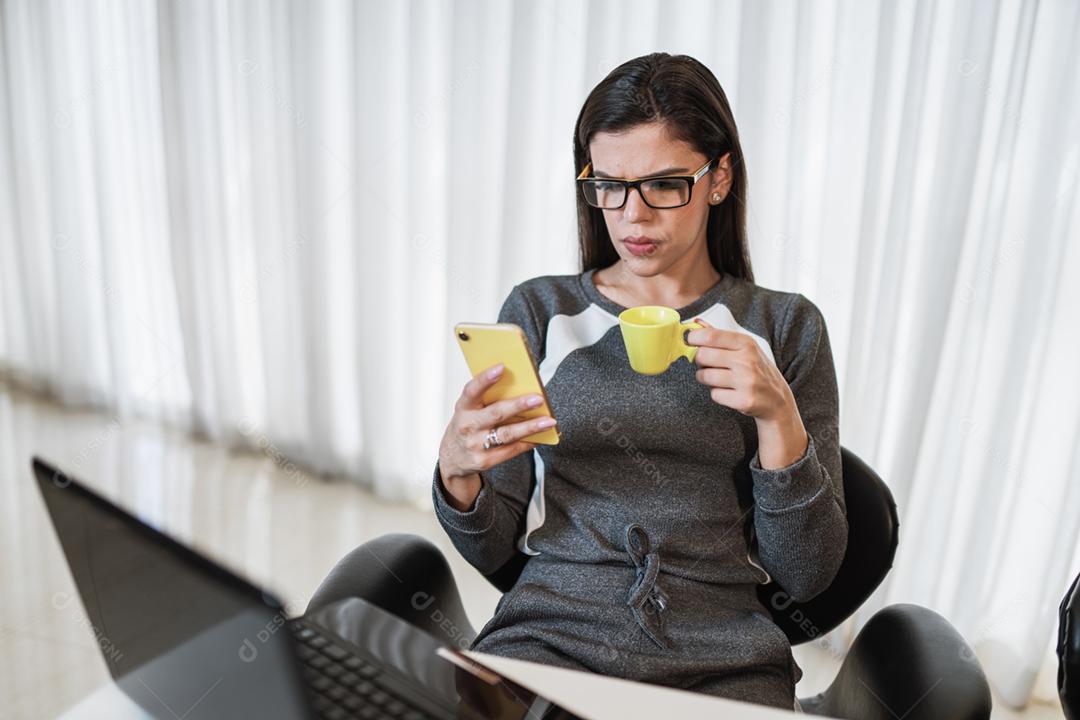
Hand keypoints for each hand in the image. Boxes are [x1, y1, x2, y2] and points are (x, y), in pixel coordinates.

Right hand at [438, 363, 557, 479]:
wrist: (453, 458)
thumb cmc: (466, 427)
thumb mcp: (468, 411)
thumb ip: (486, 399)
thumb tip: (519, 386)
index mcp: (463, 408)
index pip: (472, 390)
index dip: (485, 378)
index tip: (501, 367)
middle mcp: (468, 426)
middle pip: (496, 413)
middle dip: (519, 405)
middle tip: (538, 398)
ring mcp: (476, 445)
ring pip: (507, 434)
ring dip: (530, 427)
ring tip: (549, 421)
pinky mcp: (485, 460)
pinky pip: (511, 450)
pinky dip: (528, 442)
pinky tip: (540, 437)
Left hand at [686, 317, 795, 422]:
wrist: (778, 400)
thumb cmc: (757, 371)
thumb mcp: (745, 349)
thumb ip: (720, 336)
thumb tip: (696, 322)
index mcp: (746, 344)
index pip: (710, 336)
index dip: (693, 338)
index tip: (689, 341)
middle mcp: (747, 360)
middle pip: (702, 356)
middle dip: (700, 361)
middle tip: (708, 364)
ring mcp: (746, 381)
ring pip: (705, 376)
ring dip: (706, 378)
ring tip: (719, 379)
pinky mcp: (744, 401)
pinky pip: (714, 395)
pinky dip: (718, 394)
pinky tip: (730, 392)